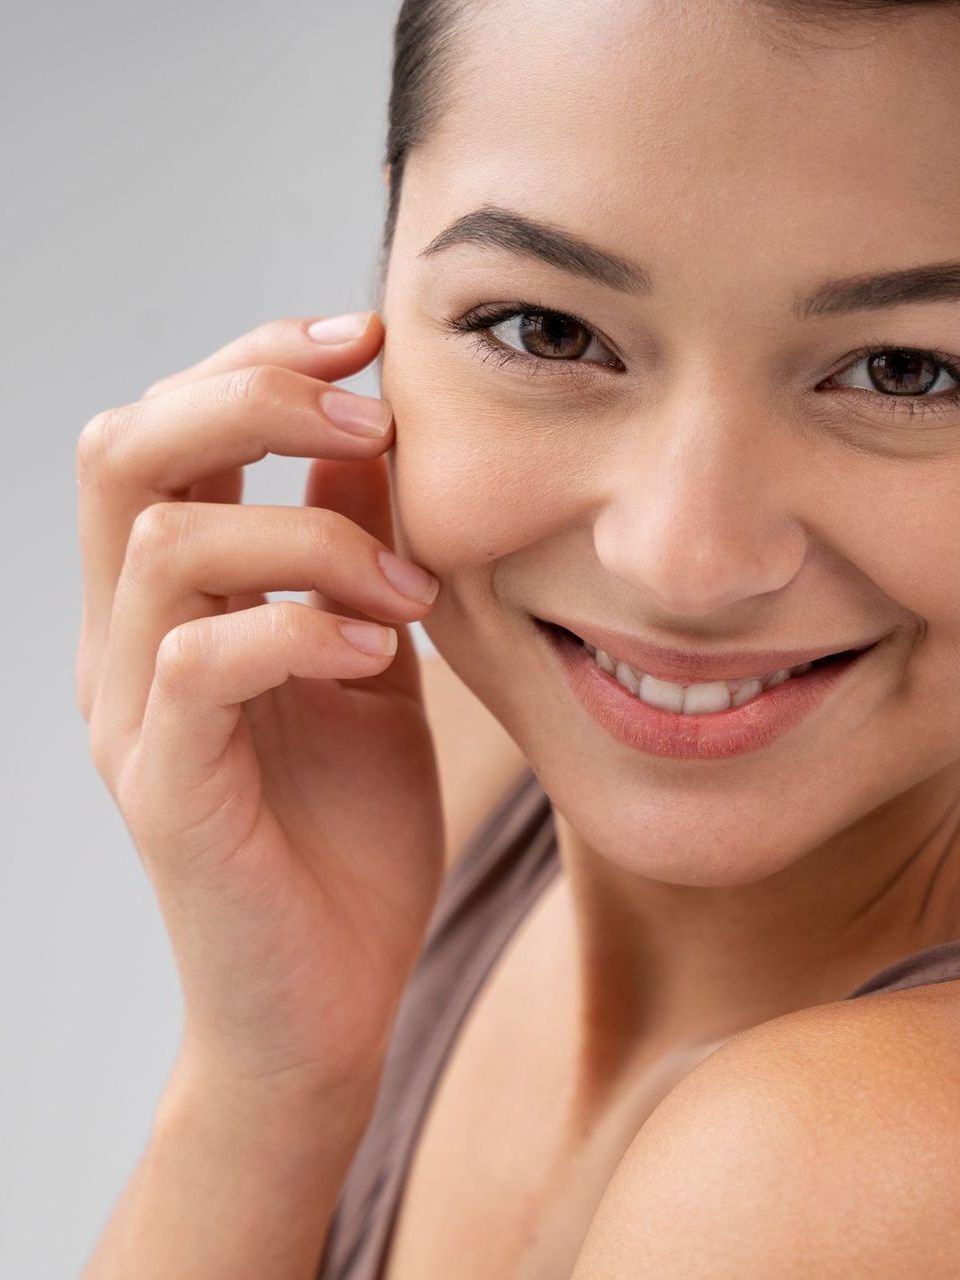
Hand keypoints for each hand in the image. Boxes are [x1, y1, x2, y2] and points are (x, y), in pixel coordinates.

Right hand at [75, 312, 444, 1099]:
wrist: (329, 998)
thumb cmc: (350, 833)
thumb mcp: (366, 660)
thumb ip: (350, 552)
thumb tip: (366, 432)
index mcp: (169, 602)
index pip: (166, 428)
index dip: (254, 357)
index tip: (365, 337)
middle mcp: (124, 644)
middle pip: (126, 449)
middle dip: (252, 394)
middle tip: (372, 414)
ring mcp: (131, 716)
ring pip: (166, 543)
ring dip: (310, 535)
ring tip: (405, 587)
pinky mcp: (165, 789)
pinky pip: (200, 663)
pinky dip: (301, 630)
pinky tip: (378, 652)